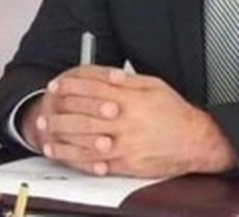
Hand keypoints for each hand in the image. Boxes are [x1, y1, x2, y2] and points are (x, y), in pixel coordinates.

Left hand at [37, 67, 237, 177]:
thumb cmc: (174, 113)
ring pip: (85, 142)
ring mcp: (125, 145)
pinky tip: (65, 155)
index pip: (92, 90)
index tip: (57, 85)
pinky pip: (97, 163)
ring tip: (47, 134)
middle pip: (83, 117)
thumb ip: (128, 81)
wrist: (194, 142)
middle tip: (44, 111)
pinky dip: (78, 160)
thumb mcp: (154, 86)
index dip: (71, 87)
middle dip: (59, 113)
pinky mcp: (127, 164)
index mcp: (130, 101)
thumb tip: (107, 73)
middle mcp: (125, 123)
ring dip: (62, 138)